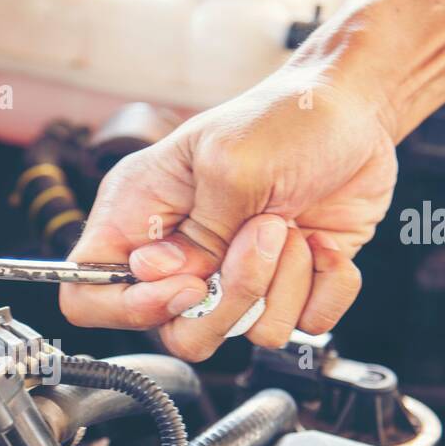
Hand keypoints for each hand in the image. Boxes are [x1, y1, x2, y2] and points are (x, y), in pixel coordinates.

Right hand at [59, 65, 397, 360]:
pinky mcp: (283, 287)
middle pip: (176, 332)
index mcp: (139, 215)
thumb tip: (165, 278)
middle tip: (261, 233)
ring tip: (290, 224)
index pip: (88, 295)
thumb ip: (196, 232)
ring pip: (242, 333)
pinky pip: (297, 327)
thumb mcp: (230, 162)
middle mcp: (181, 254)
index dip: (132, 308)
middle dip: (231, 296)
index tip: (190, 284)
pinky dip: (323, 288)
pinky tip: (321, 243)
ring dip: (281, 282)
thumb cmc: (286, 117)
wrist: (356, 112)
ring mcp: (233, 276)